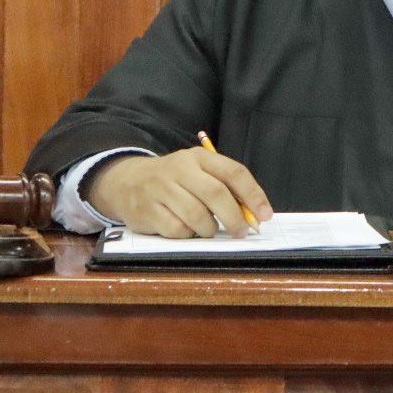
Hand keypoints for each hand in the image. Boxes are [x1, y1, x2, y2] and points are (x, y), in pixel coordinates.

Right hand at [88, 147, 273, 237]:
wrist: (127, 182)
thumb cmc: (175, 181)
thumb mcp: (198, 173)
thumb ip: (225, 189)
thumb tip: (254, 214)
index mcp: (199, 157)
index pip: (233, 172)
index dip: (253, 195)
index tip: (265, 215)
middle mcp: (180, 169)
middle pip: (216, 194)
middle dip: (235, 217)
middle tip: (242, 232)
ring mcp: (161, 189)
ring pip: (197, 216)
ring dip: (210, 230)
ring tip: (209, 230)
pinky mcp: (148, 210)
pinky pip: (178, 230)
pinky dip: (188, 235)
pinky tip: (186, 230)